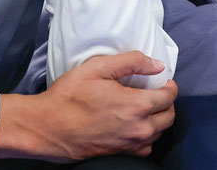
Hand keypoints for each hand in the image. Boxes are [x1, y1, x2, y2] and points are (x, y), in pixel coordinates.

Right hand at [0, 51, 176, 160]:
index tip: (165, 81)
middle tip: (158, 93)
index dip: (170, 86)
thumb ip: (131, 62)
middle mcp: (138, 129)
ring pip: (158, 134)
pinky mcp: (120, 155)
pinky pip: (145, 147)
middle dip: (167, 103)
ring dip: (158, 120)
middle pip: (169, 117)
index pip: (168, 97)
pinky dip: (146, 136)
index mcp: (136, 106)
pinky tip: (134, 125)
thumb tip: (156, 64)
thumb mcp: (97, 67)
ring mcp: (130, 145)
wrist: (47, 127)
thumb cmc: (69, 96)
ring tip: (146, 108)